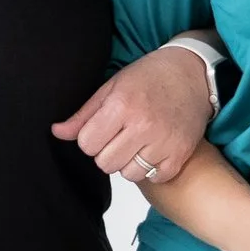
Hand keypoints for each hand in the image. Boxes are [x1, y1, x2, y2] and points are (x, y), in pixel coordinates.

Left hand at [52, 49, 214, 187]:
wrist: (192, 73)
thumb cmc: (150, 77)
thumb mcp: (111, 87)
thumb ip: (83, 114)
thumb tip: (57, 132)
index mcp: (121, 105)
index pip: (87, 144)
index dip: (90, 138)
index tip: (102, 129)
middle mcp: (143, 125)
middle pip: (105, 163)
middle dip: (107, 152)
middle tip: (120, 136)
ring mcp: (164, 141)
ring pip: (129, 174)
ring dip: (129, 162)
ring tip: (137, 142)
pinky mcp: (181, 153)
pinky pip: (155, 177)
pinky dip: (152, 169)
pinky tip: (154, 149)